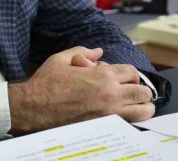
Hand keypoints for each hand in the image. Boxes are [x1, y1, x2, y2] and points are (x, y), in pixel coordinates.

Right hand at [8, 46, 154, 133]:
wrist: (34, 107)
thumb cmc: (46, 82)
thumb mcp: (61, 59)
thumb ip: (83, 52)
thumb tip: (98, 52)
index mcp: (102, 75)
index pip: (132, 72)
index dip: (127, 74)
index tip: (120, 78)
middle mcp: (110, 93)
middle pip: (143, 92)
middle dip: (138, 90)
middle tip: (128, 91)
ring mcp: (109, 112)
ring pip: (144, 111)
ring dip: (141, 106)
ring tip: (133, 105)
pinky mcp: (104, 126)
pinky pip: (131, 123)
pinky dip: (132, 119)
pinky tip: (122, 115)